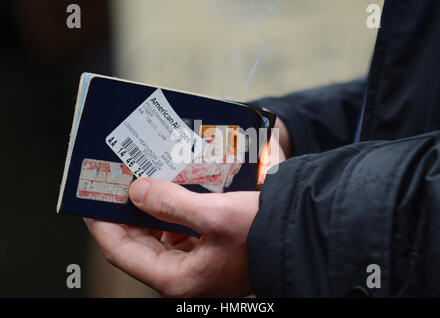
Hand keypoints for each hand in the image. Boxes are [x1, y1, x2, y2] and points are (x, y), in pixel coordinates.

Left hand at [85, 138, 284, 296]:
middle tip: (115, 186)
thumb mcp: (214, 216)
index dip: (102, 225)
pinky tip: (170, 194)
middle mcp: (184, 278)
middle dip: (125, 215)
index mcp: (179, 279)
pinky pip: (178, 235)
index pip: (123, 252)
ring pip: (158, 239)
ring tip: (142, 185)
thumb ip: (170, 203)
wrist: (301, 238)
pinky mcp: (208, 255)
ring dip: (149, 213)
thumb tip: (137, 192)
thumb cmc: (262, 233)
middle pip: (138, 245)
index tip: (91, 201)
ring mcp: (196, 268)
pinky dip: (170, 215)